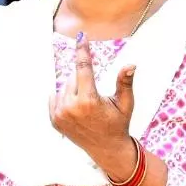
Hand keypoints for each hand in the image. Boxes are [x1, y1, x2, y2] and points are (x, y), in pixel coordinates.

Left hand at [49, 35, 136, 177]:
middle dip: (84, 79)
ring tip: (86, 106)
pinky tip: (76, 109)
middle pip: (74, 77)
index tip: (81, 36)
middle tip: (95, 96)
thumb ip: (125, 82)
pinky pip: (55, 97)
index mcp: (89, 101)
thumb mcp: (125, 103)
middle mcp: (71, 108)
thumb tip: (131, 65)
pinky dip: (65, 98)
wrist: (106, 149)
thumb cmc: (118, 123)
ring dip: (74, 89)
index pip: (83, 68)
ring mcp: (60, 115)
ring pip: (64, 86)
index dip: (83, 50)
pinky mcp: (54, 120)